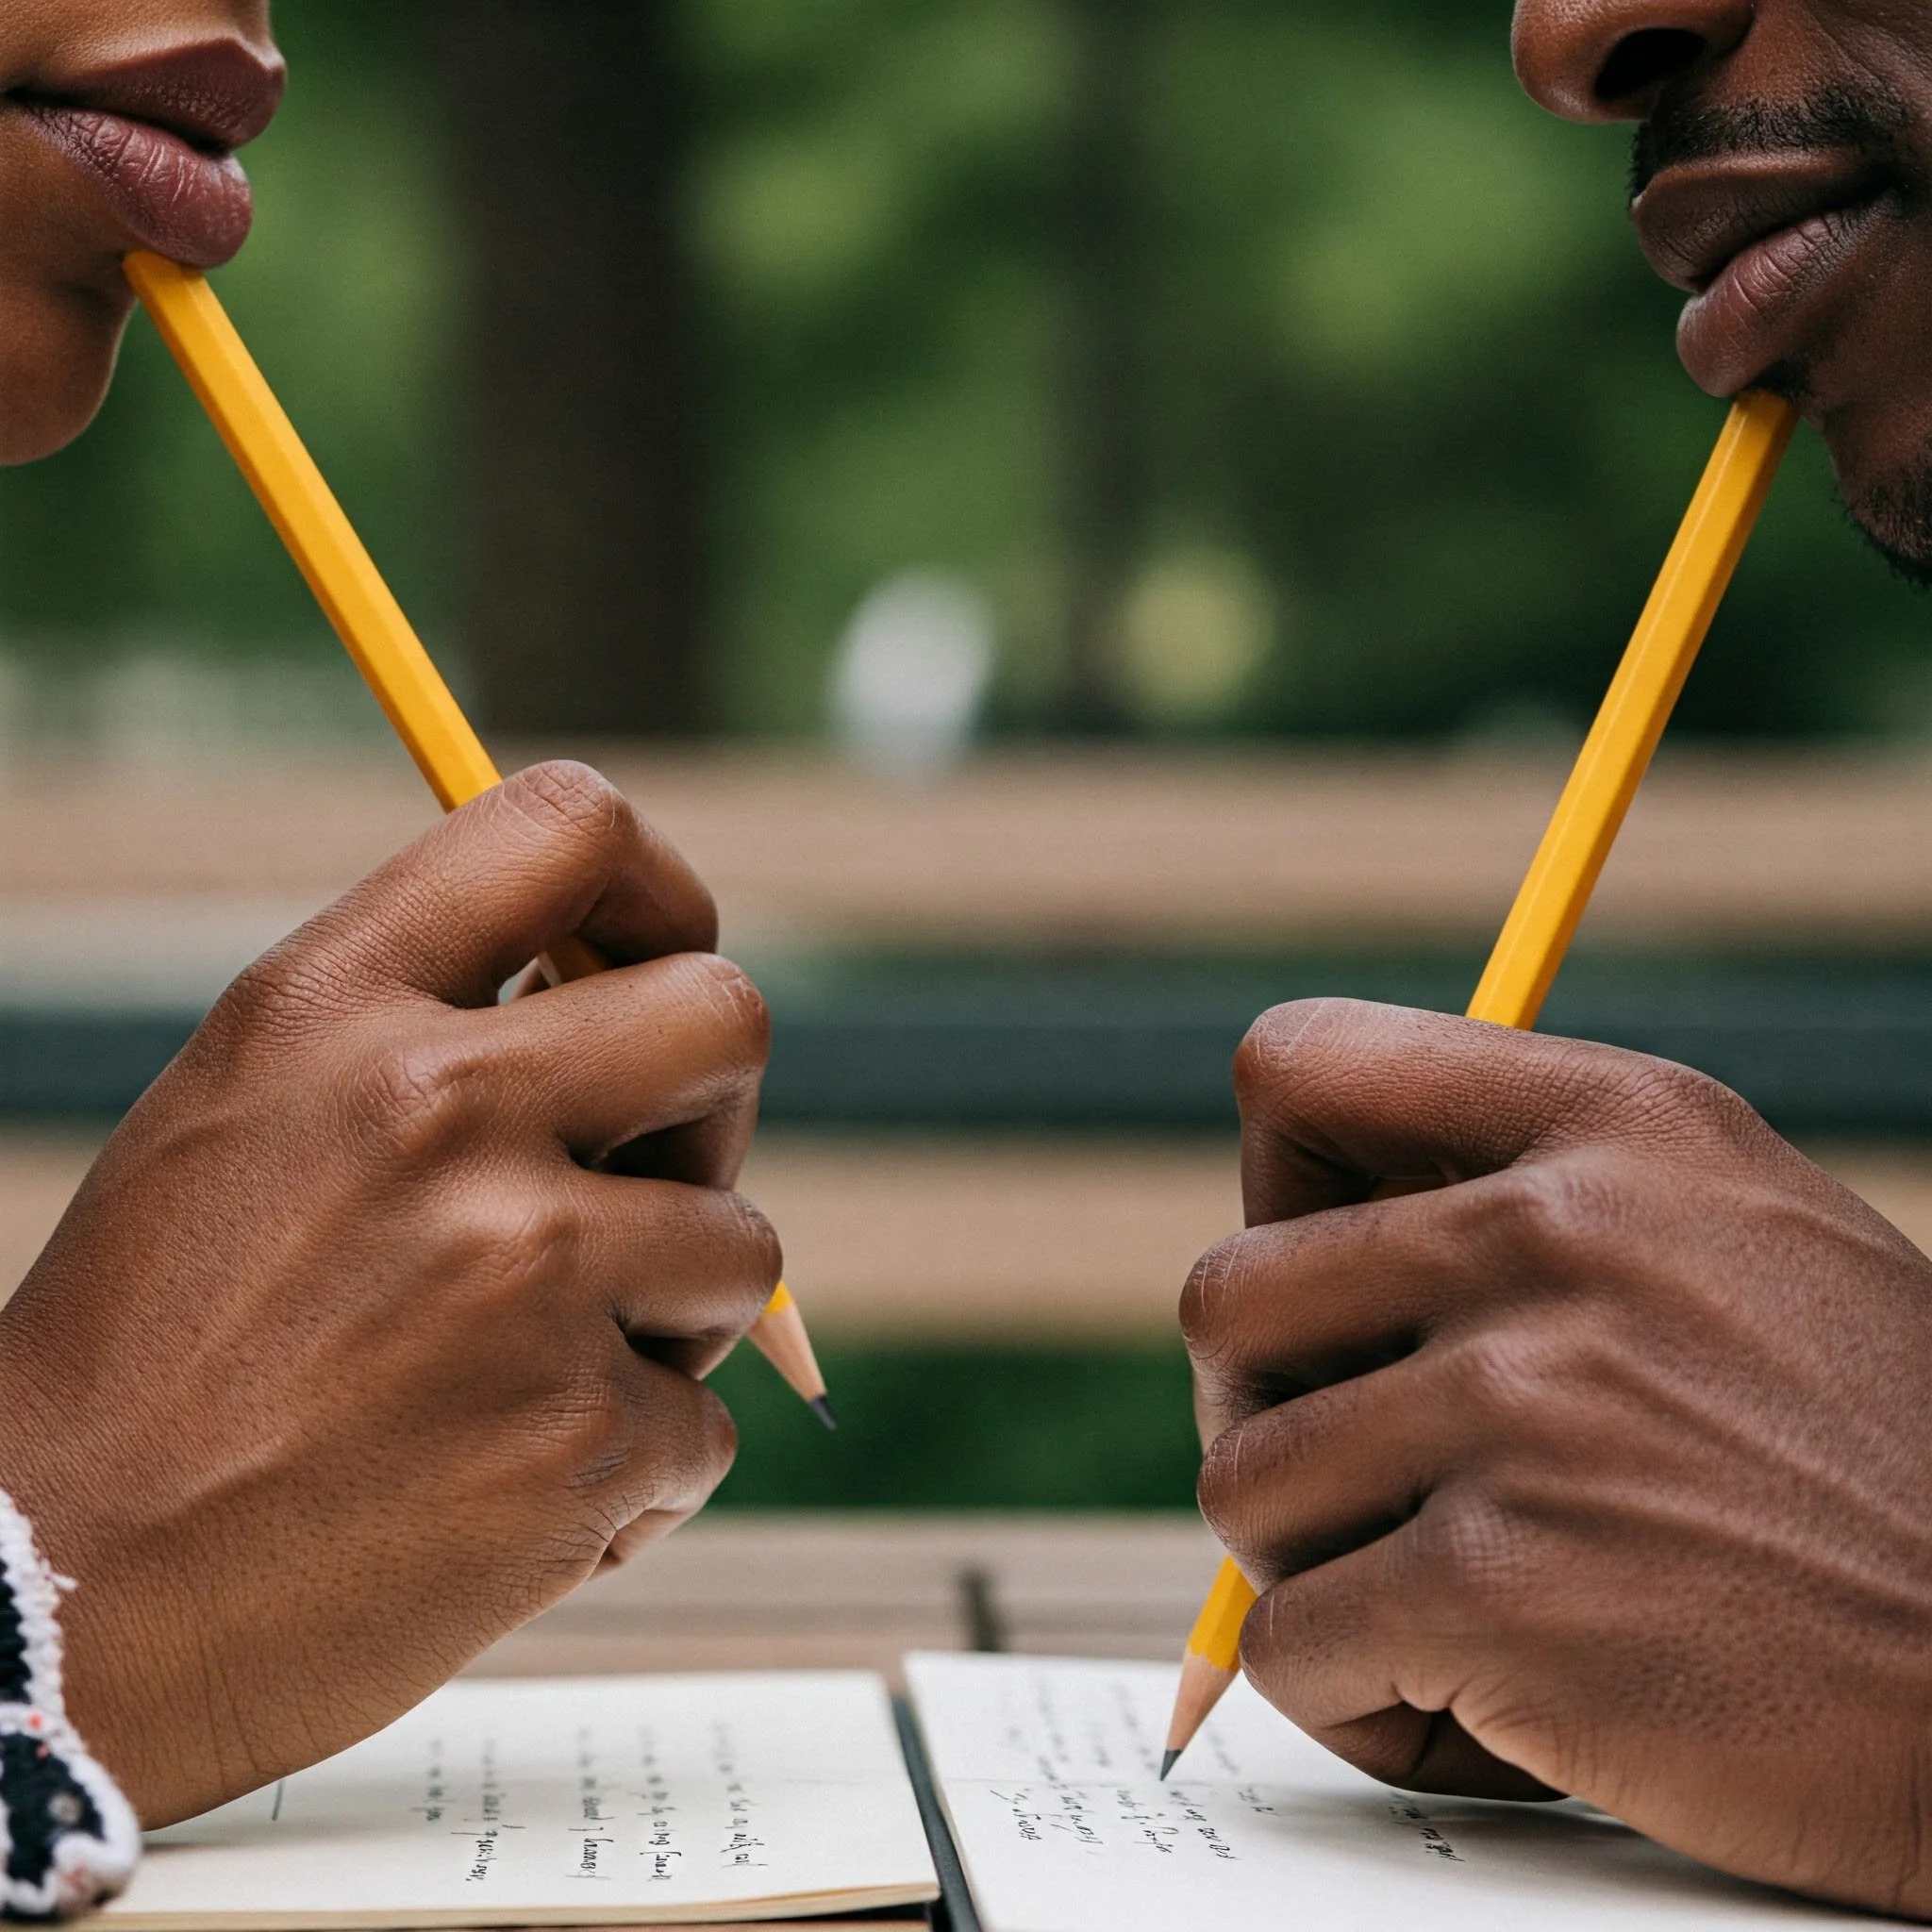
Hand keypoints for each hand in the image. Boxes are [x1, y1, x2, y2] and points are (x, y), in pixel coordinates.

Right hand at [0, 762, 779, 1825]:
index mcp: (337, 1012)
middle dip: (710, 1107)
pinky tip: (514, 1496)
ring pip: (745, 1244)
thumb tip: (624, 987)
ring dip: (676, 1317)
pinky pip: (705, 1424)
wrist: (52, 1614)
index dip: (654, 881)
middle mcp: (441, 1114)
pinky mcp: (581, 1439)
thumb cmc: (155, 1359)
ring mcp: (525, 1277)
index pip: (567, 827)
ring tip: (535, 1378)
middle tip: (638, 1185)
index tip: (654, 949)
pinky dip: (636, 1468)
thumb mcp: (245, 1119)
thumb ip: (423, 1029)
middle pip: (727, 1015)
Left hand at [1184, 997, 1931, 1916]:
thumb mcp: (1741, 1240)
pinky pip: (1288, 1642)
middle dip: (1270, 1412)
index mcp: (1616, 1126)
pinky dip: (1354, 1701)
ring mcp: (1524, 1411)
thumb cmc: (1876, 1470)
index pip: (1300, 1063)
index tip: (1332, 1291)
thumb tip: (1302, 1239)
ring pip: (1242, 1483)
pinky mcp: (1499, 1588)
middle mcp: (1557, 1240)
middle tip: (1367, 1486)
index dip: (1276, 1186)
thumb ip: (1534, 1197)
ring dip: (1318, 1569)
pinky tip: (1470, 1710)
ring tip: (1449, 1604)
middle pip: (1225, 1299)